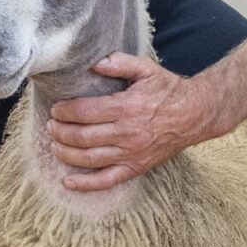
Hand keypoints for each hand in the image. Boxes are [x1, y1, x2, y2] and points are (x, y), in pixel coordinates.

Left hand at [46, 54, 222, 191]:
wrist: (196, 115)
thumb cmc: (169, 90)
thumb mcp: (147, 69)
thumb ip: (120, 63)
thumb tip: (94, 63)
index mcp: (127, 107)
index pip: (85, 111)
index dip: (65, 111)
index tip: (55, 109)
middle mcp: (127, 133)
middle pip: (83, 136)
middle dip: (60, 132)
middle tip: (50, 126)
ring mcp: (131, 153)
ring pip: (89, 158)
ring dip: (66, 154)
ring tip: (54, 145)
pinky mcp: (136, 167)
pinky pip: (107, 180)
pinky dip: (85, 184)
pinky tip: (68, 182)